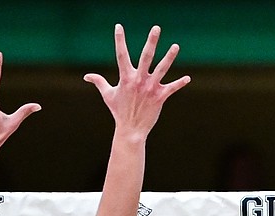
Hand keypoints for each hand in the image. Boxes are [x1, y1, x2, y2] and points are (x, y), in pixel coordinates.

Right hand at [85, 24, 188, 139]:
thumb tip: (86, 76)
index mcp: (126, 78)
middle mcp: (139, 80)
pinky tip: (187, 78)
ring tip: (176, 46)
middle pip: (146, 57)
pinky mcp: (160, 97)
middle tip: (156, 28)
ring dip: (169, 57)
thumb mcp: (108, 95)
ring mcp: (150, 88)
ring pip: (162, 69)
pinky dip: (179, 83)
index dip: (119, 40)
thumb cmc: (119, 112)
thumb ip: (99, 82)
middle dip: (151, 42)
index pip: (121, 55)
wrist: (131, 130)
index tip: (118, 26)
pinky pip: (171, 88)